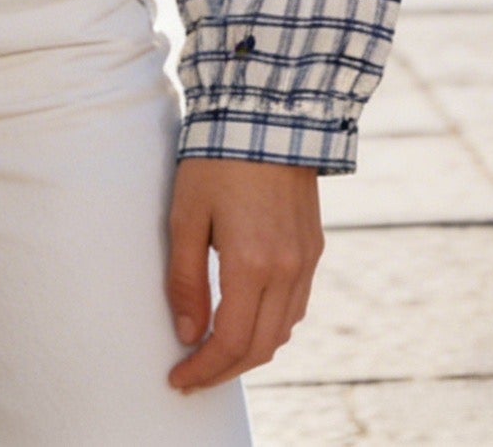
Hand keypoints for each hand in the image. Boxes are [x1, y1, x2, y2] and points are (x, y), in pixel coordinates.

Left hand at [165, 155, 323, 394]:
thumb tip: (187, 335)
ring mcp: (306, 260)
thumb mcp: (185, 215)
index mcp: (251, 264)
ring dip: (250, 351)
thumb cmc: (216, 159)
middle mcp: (287, 270)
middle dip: (224, 370)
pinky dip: (271, 324)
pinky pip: (297, 305)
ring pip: (282, 330)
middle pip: (260, 348)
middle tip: (193, 377)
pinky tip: (247, 318)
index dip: (203, 370)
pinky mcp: (315, 247)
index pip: (230, 343)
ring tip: (215, 352)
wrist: (268, 112)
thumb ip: (185, 280)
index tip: (178, 380)